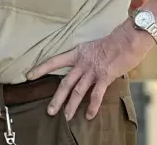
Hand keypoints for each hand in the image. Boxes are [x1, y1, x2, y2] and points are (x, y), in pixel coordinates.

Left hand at [26, 20, 153, 120]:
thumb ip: (88, 58)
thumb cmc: (114, 41)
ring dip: (71, 106)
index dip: (41, 68)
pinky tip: (89, 116)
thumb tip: (86, 68)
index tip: (29, 75)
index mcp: (77, 53)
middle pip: (65, 82)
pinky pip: (96, 94)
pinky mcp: (105, 76)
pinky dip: (92, 106)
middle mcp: (82, 62)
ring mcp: (93, 70)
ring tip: (66, 117)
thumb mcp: (94, 47)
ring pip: (78, 91)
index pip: (55, 61)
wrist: (127, 38)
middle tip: (49, 111)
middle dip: (57, 98)